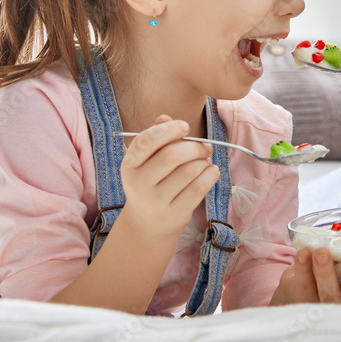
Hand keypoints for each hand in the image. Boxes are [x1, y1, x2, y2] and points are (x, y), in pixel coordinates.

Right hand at [119, 116, 220, 239]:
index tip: (185, 127)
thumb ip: (157, 137)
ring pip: (189, 171)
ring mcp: (155, 202)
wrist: (148, 223)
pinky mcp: (173, 214)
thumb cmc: (152, 182)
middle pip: (172, 155)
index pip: (146, 141)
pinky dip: (210, 175)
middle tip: (205, 147)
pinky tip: (210, 171)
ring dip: (203, 161)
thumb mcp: (148, 161)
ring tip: (205, 161)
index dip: (169, 130)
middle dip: (194, 147)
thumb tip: (165, 117)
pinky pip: (198, 188)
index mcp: (130, 165)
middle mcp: (138, 184)